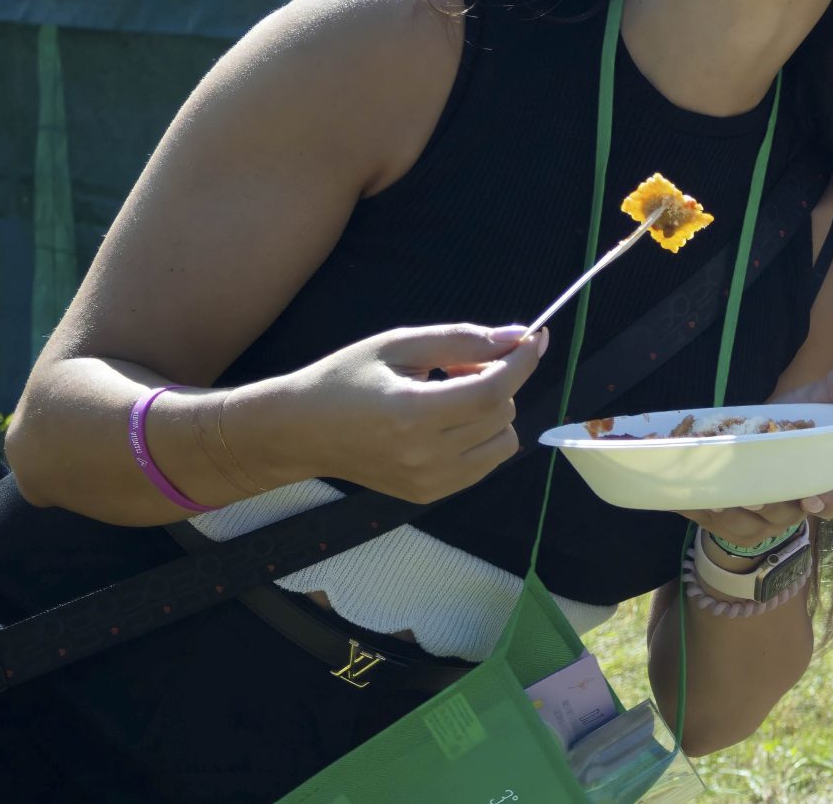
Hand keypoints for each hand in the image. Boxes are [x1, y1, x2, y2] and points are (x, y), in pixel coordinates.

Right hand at [257, 322, 549, 503]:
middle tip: (457, 366)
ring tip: (449, 394)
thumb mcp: (398, 344)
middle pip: (501, 413)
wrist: (299, 431)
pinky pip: (485, 463)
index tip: (534, 338)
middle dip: (496, 380)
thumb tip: (517, 337)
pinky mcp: (428, 495)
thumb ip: (461, 340)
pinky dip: (482, 436)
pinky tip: (446, 420)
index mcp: (412, 415)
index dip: (520, 363)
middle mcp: (424, 457)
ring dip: (492, 411)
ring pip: (503, 441)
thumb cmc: (344, 379)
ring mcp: (428, 482)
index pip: (491, 392)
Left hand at [682, 354, 832, 550]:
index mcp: (818, 484)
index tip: (813, 496)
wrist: (744, 444)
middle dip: (768, 502)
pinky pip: (710, 523)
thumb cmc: (783, 426)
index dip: (827, 501)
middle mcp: (790, 511)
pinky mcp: (722, 527)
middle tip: (754, 491)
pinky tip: (688, 495)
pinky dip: (698, 509)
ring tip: (715, 493)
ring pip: (745, 524)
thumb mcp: (808, 405)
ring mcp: (756, 524)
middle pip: (784, 514)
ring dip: (730, 509)